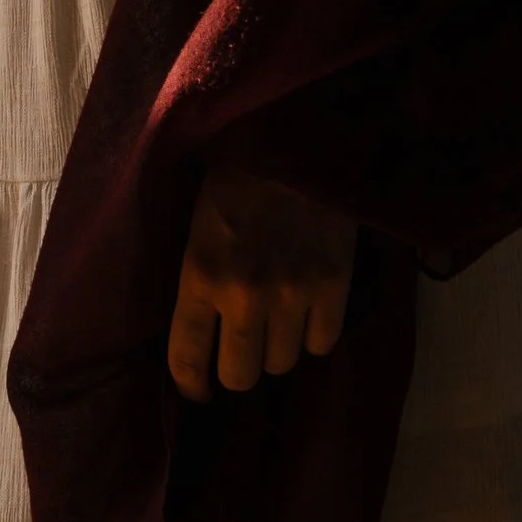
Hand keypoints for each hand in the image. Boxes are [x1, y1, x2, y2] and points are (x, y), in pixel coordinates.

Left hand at [167, 166, 356, 402]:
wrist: (296, 133)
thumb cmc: (235, 171)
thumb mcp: (194, 222)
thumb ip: (195, 278)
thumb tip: (197, 334)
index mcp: (199, 274)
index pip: (187, 360)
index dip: (191, 384)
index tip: (198, 388)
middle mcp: (244, 294)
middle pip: (239, 376)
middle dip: (236, 367)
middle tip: (240, 347)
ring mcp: (293, 293)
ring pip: (282, 363)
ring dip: (276, 348)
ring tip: (276, 321)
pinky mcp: (334, 285)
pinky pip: (322, 344)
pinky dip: (314, 334)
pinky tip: (308, 310)